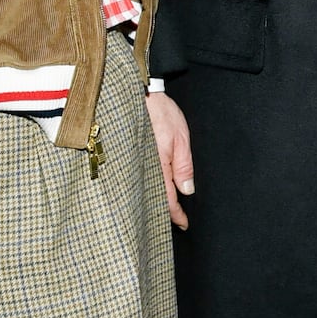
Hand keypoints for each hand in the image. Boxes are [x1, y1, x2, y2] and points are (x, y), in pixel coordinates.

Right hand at [145, 90, 194, 229]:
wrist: (140, 94)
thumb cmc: (162, 113)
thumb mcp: (181, 138)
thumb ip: (184, 165)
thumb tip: (187, 190)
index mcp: (158, 166)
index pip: (167, 199)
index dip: (176, 214)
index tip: (184, 224)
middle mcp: (143, 168)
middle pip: (153, 198)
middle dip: (164, 212)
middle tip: (175, 220)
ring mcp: (134, 163)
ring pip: (144, 190)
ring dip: (155, 200)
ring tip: (165, 210)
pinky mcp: (129, 156)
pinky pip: (138, 178)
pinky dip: (145, 186)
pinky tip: (151, 189)